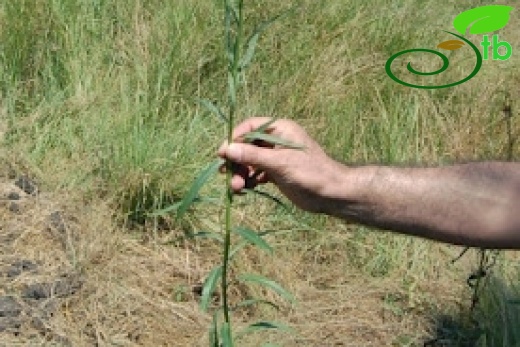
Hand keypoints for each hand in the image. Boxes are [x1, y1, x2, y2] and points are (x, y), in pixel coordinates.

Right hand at [217, 117, 340, 212]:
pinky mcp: (276, 172)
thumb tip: (227, 149)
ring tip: (237, 188)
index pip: (250, 127)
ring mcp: (276, 156)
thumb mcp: (279, 163)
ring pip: (250, 161)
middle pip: (247, 146)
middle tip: (227, 176)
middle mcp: (277, 140)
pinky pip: (256, 172)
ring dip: (241, 173)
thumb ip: (253, 155)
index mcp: (280, 129)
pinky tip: (246, 190)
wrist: (331, 194)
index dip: (234, 139)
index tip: (222, 153)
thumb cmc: (309, 172)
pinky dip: (249, 180)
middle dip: (237, 161)